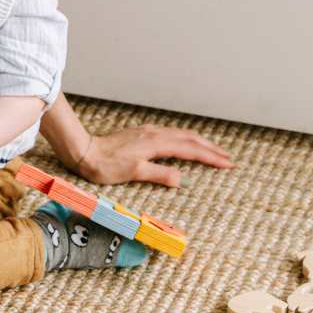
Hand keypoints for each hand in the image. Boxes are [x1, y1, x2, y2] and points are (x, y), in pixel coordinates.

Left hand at [73, 124, 233, 187]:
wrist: (83, 150)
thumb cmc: (105, 165)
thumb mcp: (134, 172)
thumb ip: (160, 174)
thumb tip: (183, 179)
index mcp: (156, 144)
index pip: (191, 150)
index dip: (211, 157)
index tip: (228, 164)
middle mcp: (155, 134)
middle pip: (191, 139)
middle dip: (211, 148)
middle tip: (228, 158)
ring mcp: (148, 132)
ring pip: (182, 134)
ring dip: (200, 142)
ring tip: (213, 150)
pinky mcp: (142, 134)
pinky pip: (171, 134)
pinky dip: (186, 139)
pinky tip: (185, 143)